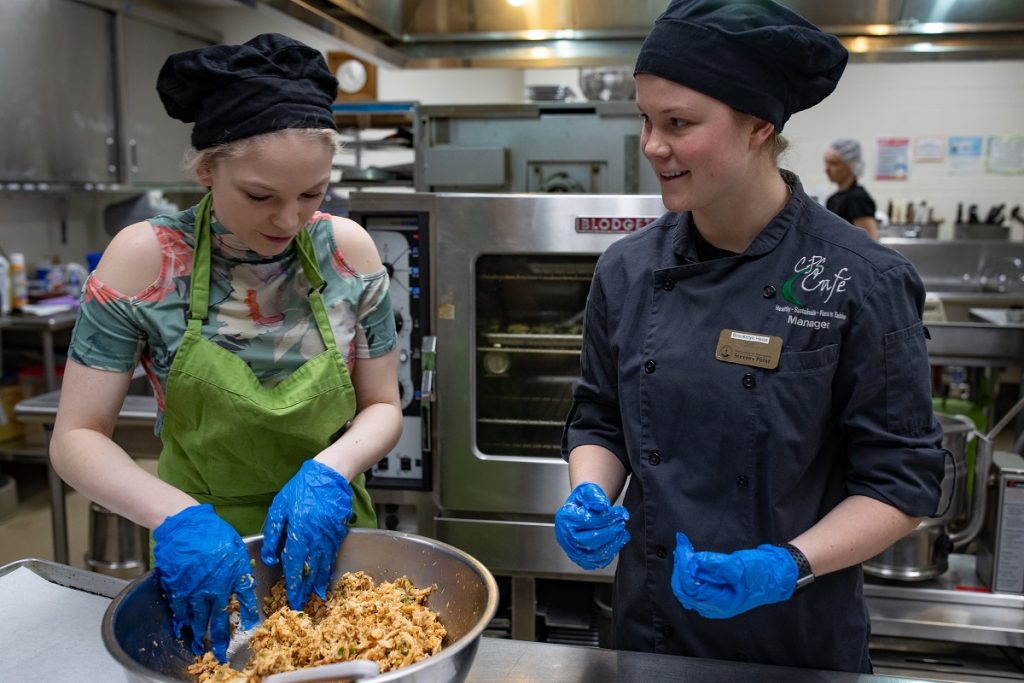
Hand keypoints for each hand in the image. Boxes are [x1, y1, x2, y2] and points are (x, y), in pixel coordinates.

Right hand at [153, 504, 258, 661]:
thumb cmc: (212, 530)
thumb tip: (244, 578)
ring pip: (200, 618)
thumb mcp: (236, 546)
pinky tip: (184, 626)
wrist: (185, 525)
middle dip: (222, 637)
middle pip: (221, 617)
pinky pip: (181, 609)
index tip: (250, 626)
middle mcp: (218, 586)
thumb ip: (240, 565)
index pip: (246, 600)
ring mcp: (197, 590)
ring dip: (201, 632)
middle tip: (222, 651)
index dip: (248, 615)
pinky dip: (182, 620)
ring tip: (201, 643)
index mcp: (236, 573)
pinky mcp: (179, 588)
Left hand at [261, 459, 352, 609]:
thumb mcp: (279, 509)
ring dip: (318, 582)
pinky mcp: (339, 533)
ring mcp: (329, 537)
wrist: (328, 476)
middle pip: (310, 570)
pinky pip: (332, 555)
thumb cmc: (301, 490)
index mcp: (299, 533)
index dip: (293, 584)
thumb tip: (270, 558)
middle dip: (305, 589)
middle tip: (302, 604)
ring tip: (315, 596)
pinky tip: (326, 576)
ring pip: (323, 565)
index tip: (291, 599)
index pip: (294, 565)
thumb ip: (274, 534)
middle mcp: (315, 538)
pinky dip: (329, 568)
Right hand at [554, 482, 629, 569]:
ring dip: (613, 544)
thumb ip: (593, 496)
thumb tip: (601, 506)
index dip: (606, 517)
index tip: (620, 512)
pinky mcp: (581, 559)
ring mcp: (572, 550)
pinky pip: (597, 562)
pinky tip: (618, 542)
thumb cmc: (584, 500)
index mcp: (565, 519)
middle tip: (622, 523)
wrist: (582, 509)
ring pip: (594, 555)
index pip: (587, 521)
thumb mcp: (587, 490)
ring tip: (623, 533)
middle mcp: (565, 537)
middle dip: (610, 532)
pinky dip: (610, 554)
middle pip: (590, 540)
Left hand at [670, 532, 796, 618]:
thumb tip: (694, 561)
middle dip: (680, 567)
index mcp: (721, 603)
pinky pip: (694, 587)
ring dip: (682, 570)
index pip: (692, 587)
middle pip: (685, 590)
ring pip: (687, 589)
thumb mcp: (739, 566)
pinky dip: (689, 573)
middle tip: (681, 547)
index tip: (683, 547)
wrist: (774, 576)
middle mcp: (714, 607)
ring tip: (683, 550)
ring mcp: (713, 602)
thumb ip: (716, 565)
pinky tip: (690, 560)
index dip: (684, 567)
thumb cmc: (761, 573)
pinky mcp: (714, 595)